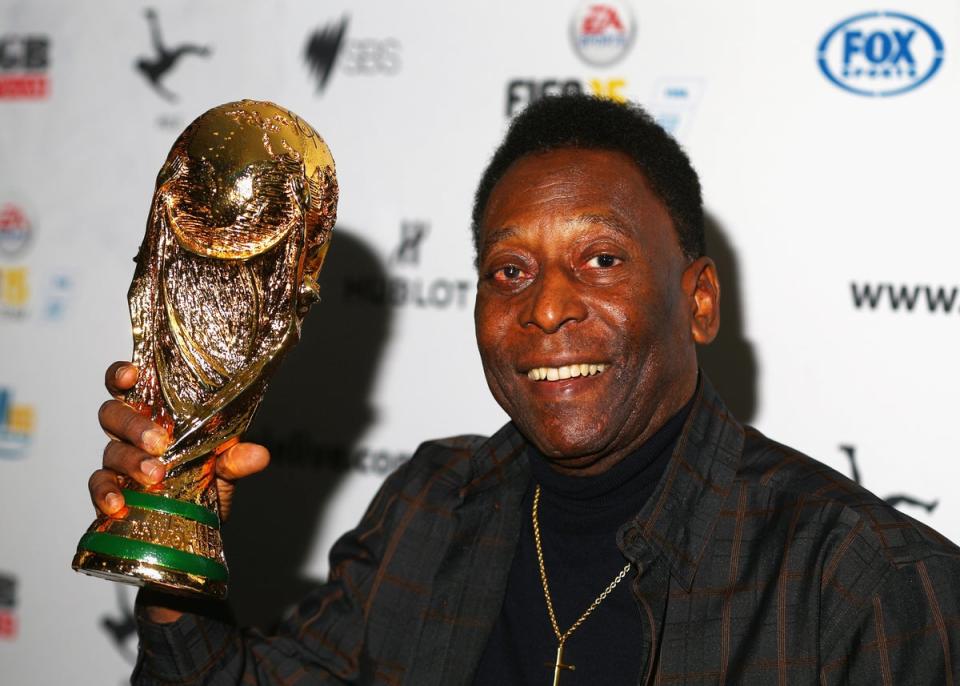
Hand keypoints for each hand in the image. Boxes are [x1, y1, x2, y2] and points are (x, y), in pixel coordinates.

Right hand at [89, 362, 269, 623]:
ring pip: (110, 450)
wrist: (197, 524)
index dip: (123, 375)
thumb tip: (258, 455)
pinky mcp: (112, 490)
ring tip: (154, 475)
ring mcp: (120, 461)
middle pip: (113, 414)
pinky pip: (98, 486)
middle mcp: (132, 433)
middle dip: (134, 425)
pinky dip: (105, 493)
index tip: (132, 375)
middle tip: (160, 442)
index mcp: (157, 414)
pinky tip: (118, 504)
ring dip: (130, 461)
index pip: (130, 385)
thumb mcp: (227, 467)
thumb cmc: (207, 479)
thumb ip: (237, 458)